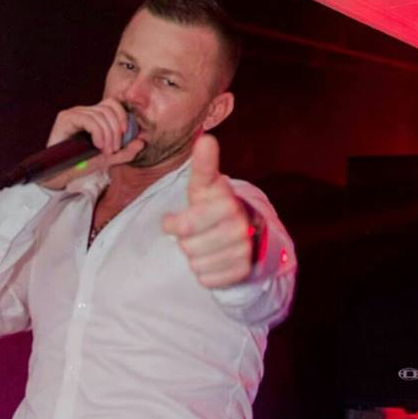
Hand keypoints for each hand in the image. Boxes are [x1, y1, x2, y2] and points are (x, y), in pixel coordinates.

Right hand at [40, 97, 143, 188]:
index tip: (126, 135)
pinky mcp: (65, 118)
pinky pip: (89, 119)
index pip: (113, 104)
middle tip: (114, 149)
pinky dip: (98, 133)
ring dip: (109, 135)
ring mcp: (74, 113)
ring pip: (100, 115)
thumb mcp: (108, 158)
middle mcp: (84, 111)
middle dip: (117, 130)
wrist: (61, 176)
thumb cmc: (82, 165)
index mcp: (94, 116)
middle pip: (109, 108)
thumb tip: (142, 141)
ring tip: (105, 151)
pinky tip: (97, 145)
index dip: (123, 116)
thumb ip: (125, 151)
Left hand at [162, 134, 256, 288]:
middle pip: (188, 248)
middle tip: (196, 233)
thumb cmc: (214, 206)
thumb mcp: (206, 186)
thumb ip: (203, 167)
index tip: (170, 222)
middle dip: (186, 242)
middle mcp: (239, 227)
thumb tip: (206, 139)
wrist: (247, 231)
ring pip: (196, 265)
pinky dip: (206, 272)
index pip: (185, 226)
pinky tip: (214, 259)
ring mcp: (243, 250)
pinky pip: (207, 280)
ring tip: (206, 244)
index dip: (173, 225)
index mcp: (227, 204)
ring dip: (196, 257)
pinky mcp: (242, 271)